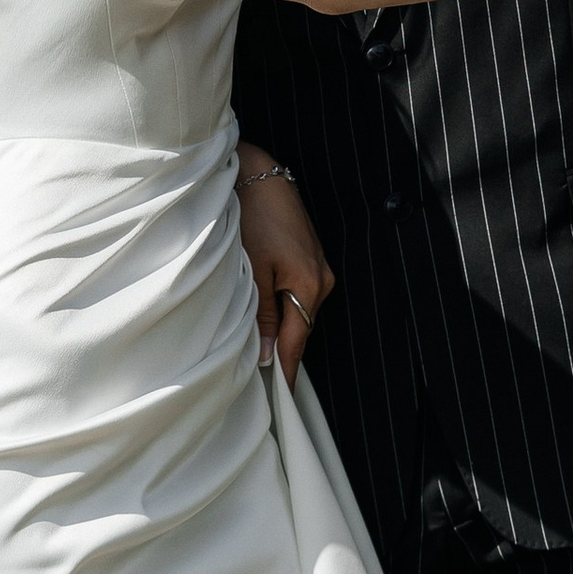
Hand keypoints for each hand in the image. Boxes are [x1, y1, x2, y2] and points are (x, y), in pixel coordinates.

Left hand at [240, 157, 335, 383]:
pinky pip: (299, 293)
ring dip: (283, 328)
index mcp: (308, 286)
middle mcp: (321, 280)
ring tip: (262, 350)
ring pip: (300, 310)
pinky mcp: (311, 256)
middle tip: (264, 381)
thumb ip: (263, 314)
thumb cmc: (251, 218)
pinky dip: (285, 307)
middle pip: (302, 328)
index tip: (281, 400)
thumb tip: (269, 353)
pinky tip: (268, 312)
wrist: (258, 173)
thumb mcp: (252, 271)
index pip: (298, 342)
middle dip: (284, 352)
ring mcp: (319, 267)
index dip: (287, 371)